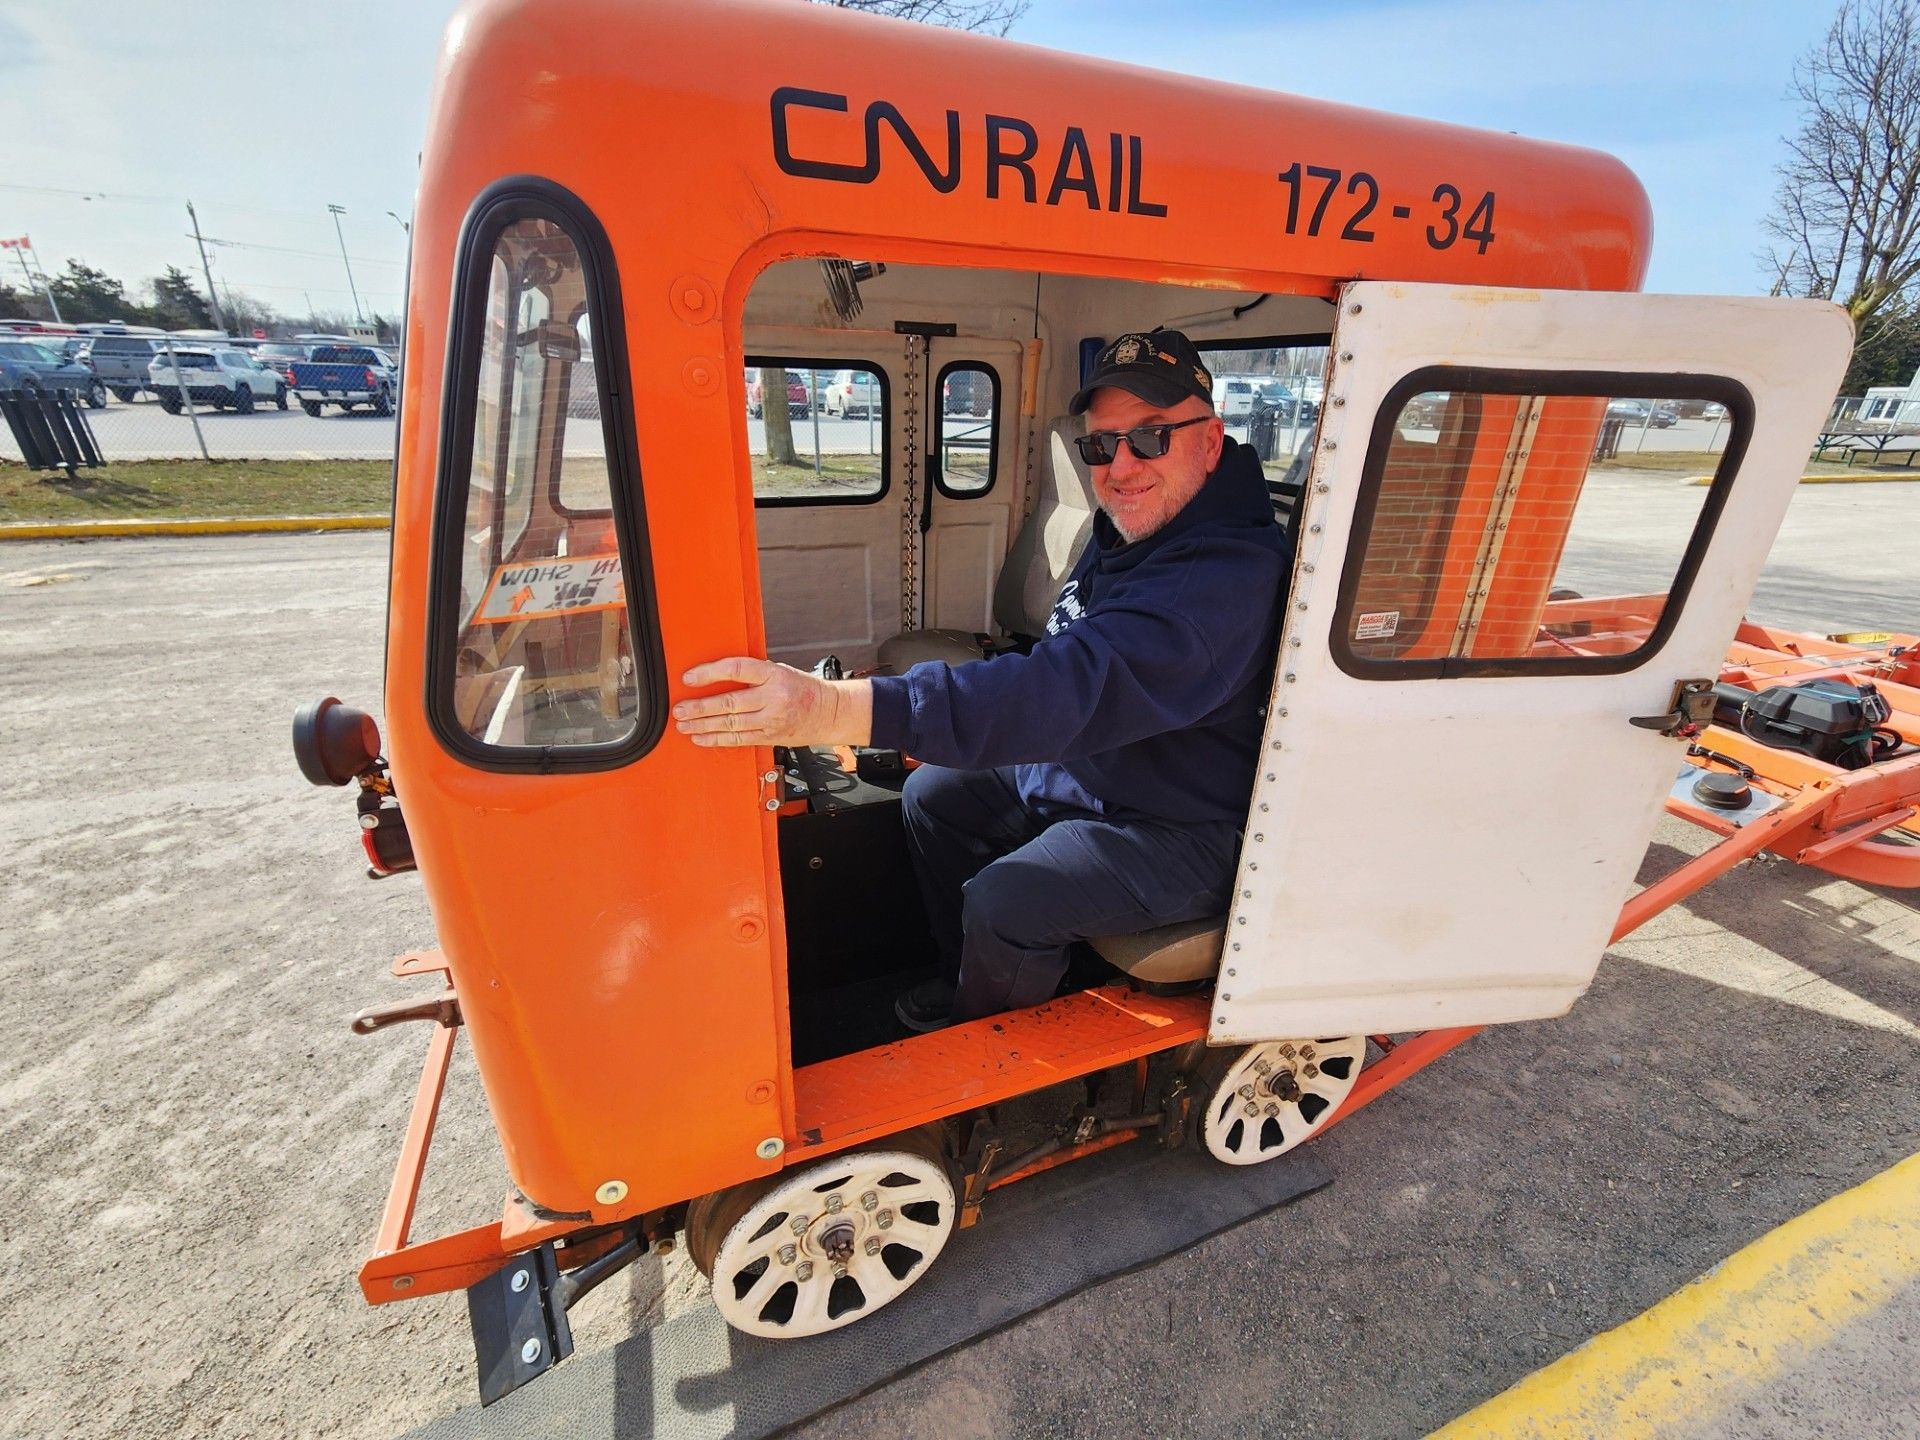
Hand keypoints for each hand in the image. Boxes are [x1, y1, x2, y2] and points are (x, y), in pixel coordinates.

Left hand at [675, 657, 872, 747]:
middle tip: (680, 709)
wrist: (828, 712)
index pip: (735, 670)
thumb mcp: (779, 671)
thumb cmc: (802, 688)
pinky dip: (717, 739)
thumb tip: (715, 677)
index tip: (689, 678)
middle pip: (728, 702)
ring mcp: (771, 719)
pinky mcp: (770, 736)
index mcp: (773, 674)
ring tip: (684, 724)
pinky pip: (739, 740)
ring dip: (703, 725)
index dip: (709, 673)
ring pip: (730, 724)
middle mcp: (772, 697)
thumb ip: (751, 674)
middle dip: (699, 707)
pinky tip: (701, 738)